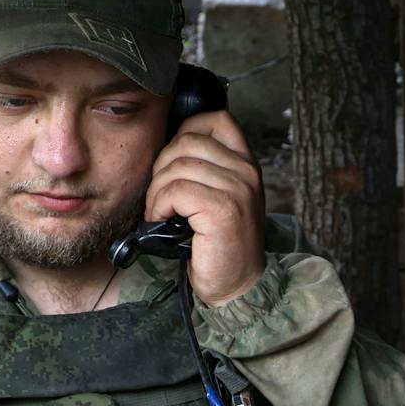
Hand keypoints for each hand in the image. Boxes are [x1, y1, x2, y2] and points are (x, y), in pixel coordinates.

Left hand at [145, 110, 265, 305]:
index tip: (173, 161)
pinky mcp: (223, 209)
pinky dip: (159, 205)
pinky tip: (162, 219)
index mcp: (246, 164)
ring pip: (178, 166)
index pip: (216, 119)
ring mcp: (238, 189)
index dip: (186, 131)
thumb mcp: (220, 197)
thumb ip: (205, 169)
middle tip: (159, 195)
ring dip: (157, 190)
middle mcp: (247, 172)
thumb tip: (165, 147)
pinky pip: (176, 190)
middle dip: (161, 166)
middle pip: (187, 141)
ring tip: (159, 211)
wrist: (237, 285)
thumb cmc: (220, 244)